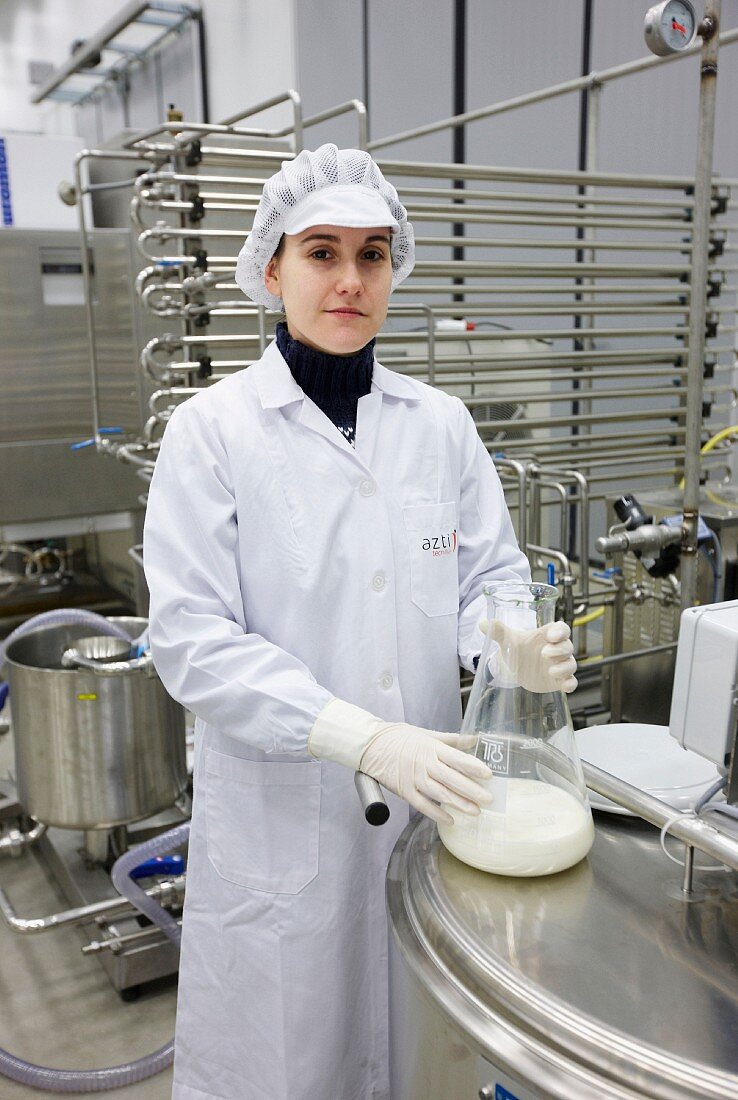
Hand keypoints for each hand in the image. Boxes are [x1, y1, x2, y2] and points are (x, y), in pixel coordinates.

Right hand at [359, 724, 492, 825]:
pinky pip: (423, 805)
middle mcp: (424, 764)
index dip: (473, 767)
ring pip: (440, 794)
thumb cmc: (400, 737)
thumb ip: (452, 739)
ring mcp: (414, 779)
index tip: (488, 774)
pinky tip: (450, 820)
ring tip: (476, 811)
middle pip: (451, 779)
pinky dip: (436, 814)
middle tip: (489, 799)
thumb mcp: (427, 733)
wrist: (372, 745)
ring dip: (459, 804)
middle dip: (471, 790)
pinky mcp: (404, 791)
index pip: (456, 758)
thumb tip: (474, 739)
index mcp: (431, 748)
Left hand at [478, 618, 576, 692]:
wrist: (516, 667)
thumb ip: (498, 631)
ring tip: (551, 671)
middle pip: (567, 647)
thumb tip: (482, 623)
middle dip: (560, 650)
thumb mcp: (507, 640)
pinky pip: (571, 681)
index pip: (561, 629)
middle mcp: (557, 649)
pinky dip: (571, 684)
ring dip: (564, 667)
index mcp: (547, 635)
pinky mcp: (559, 680)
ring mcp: (559, 665)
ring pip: (571, 664)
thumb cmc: (516, 648)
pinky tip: (566, 687)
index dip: (560, 631)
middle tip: (545, 654)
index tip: (552, 636)